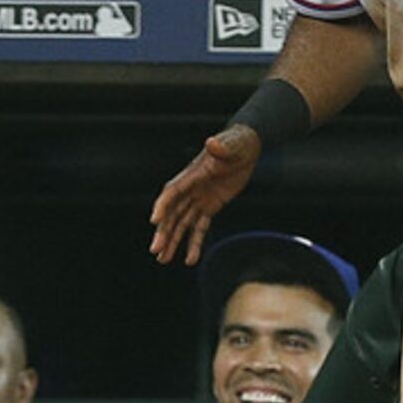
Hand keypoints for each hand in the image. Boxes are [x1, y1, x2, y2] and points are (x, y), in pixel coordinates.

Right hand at [148, 124, 260, 264]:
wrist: (246, 147)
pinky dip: (195, 243)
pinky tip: (190, 259)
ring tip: (163, 260)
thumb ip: (221, 147)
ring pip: (182, 224)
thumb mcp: (232, 145)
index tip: (155, 221)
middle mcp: (191, 188)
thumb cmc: (238, 142)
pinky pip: (200, 227)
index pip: (172, 192)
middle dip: (163, 232)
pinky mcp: (210, 206)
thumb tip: (212, 143)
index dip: (162, 206)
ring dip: (173, 241)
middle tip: (155, 250)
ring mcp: (199, 198)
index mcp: (192, 174)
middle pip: (172, 213)